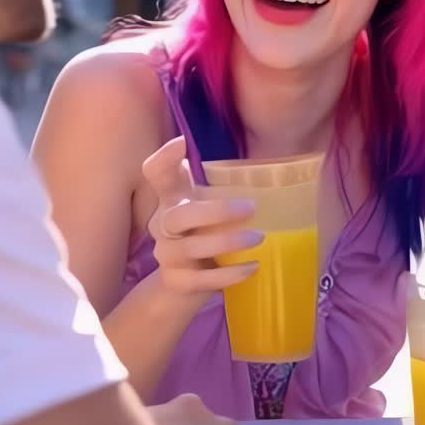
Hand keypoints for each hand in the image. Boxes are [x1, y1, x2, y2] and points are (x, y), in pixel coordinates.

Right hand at [143, 137, 261, 295]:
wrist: (185, 282)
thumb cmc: (204, 232)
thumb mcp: (208, 206)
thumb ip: (224, 187)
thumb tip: (270, 170)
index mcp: (171, 198)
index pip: (155, 173)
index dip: (164, 158)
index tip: (182, 143)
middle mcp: (162, 224)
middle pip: (178, 215)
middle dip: (215, 211)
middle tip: (251, 208)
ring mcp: (166, 254)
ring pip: (191, 249)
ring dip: (227, 242)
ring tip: (259, 238)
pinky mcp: (175, 281)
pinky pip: (200, 280)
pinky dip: (228, 274)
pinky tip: (251, 267)